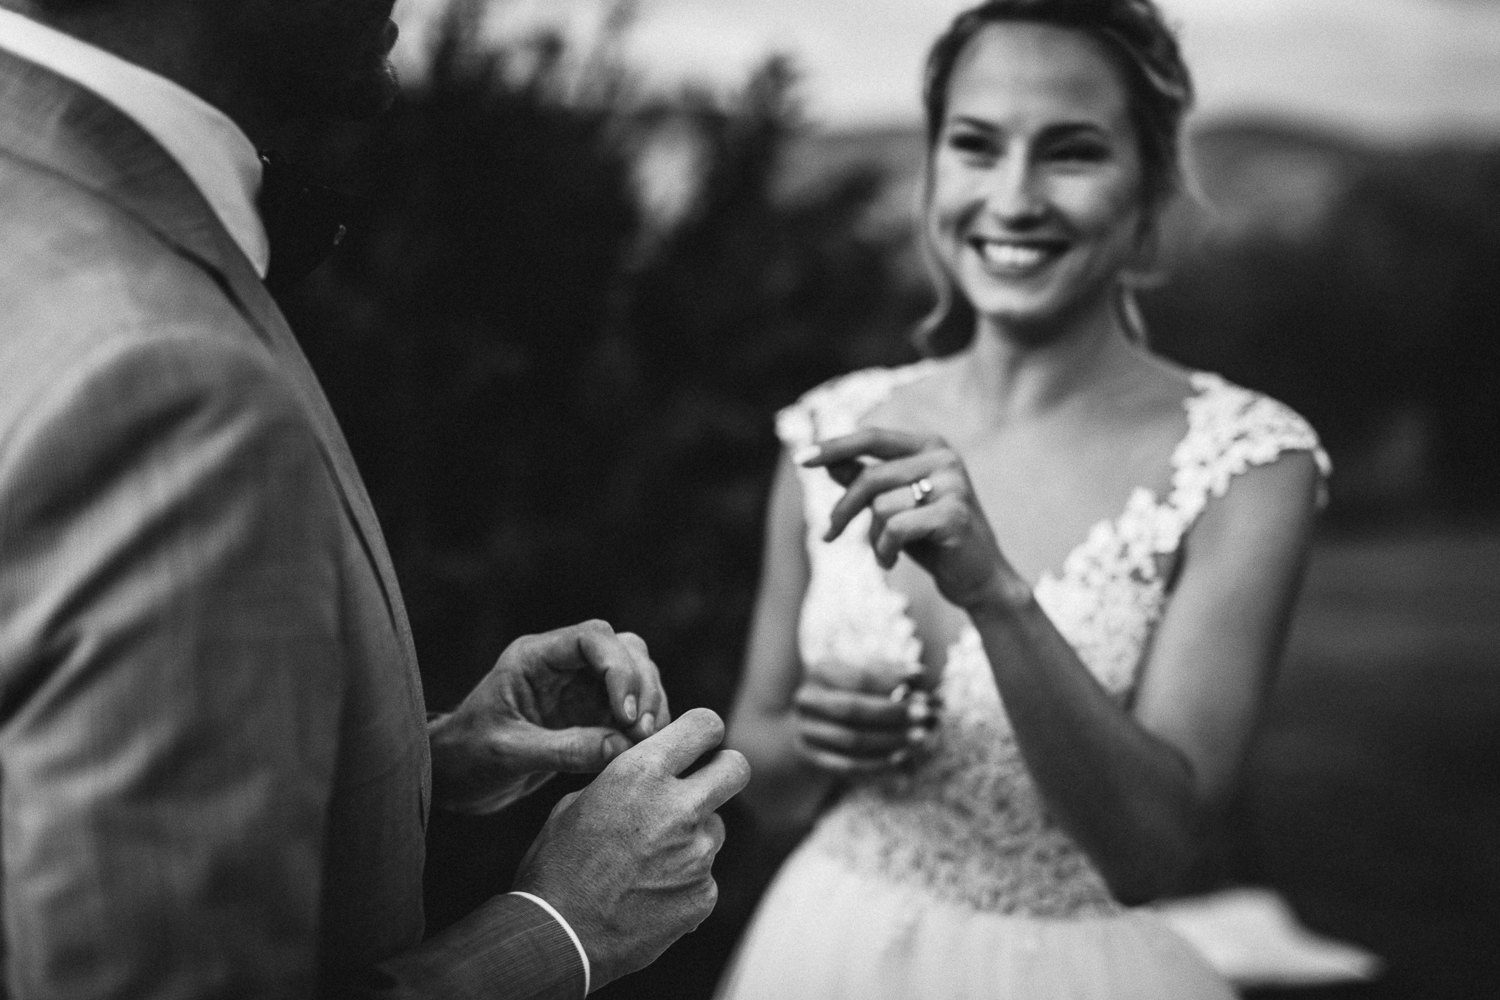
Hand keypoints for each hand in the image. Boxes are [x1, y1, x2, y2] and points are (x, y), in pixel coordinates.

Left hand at [430, 620, 670, 813]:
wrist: (454, 777)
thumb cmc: (468, 757)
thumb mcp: (509, 754)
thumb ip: (563, 749)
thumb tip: (623, 746)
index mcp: (535, 658)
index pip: (592, 638)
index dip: (619, 667)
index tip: (625, 713)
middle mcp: (563, 665)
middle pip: (624, 650)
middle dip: (641, 686)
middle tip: (642, 732)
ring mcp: (580, 688)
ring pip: (636, 674)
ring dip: (649, 704)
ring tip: (645, 742)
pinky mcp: (591, 714)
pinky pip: (632, 707)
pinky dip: (645, 723)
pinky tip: (641, 749)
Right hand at [513, 708, 750, 988]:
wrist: (557, 938)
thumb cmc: (557, 865)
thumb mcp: (578, 802)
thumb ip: (625, 780)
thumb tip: (651, 771)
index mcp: (642, 773)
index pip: (705, 724)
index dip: (702, 732)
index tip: (697, 743)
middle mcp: (679, 807)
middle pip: (736, 769)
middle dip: (723, 771)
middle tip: (702, 786)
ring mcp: (698, 854)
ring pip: (715, 828)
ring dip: (693, 836)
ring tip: (647, 861)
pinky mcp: (704, 894)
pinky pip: (705, 875)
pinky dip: (684, 881)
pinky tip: (648, 895)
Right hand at [792, 677, 937, 774]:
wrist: (814, 722)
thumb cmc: (850, 691)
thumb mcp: (865, 675)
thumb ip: (890, 674)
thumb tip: (920, 676)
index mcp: (819, 671)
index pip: (860, 677)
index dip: (893, 680)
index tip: (922, 680)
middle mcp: (807, 700)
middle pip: (853, 709)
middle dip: (893, 712)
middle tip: (925, 714)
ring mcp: (806, 730)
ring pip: (853, 741)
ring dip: (891, 740)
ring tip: (922, 737)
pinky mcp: (811, 757)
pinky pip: (848, 767)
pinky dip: (878, 765)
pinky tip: (903, 760)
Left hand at [800, 428, 1019, 609]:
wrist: (978, 579)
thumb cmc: (932, 540)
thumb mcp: (893, 507)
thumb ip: (865, 481)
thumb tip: (827, 462)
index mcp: (930, 446)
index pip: (872, 437)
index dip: (834, 447)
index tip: (800, 458)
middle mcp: (944, 457)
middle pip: (870, 477)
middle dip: (843, 510)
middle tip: (828, 535)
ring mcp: (952, 484)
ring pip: (881, 506)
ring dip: (872, 537)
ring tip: (885, 552)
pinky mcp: (954, 515)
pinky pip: (895, 529)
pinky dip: (884, 550)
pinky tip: (892, 562)